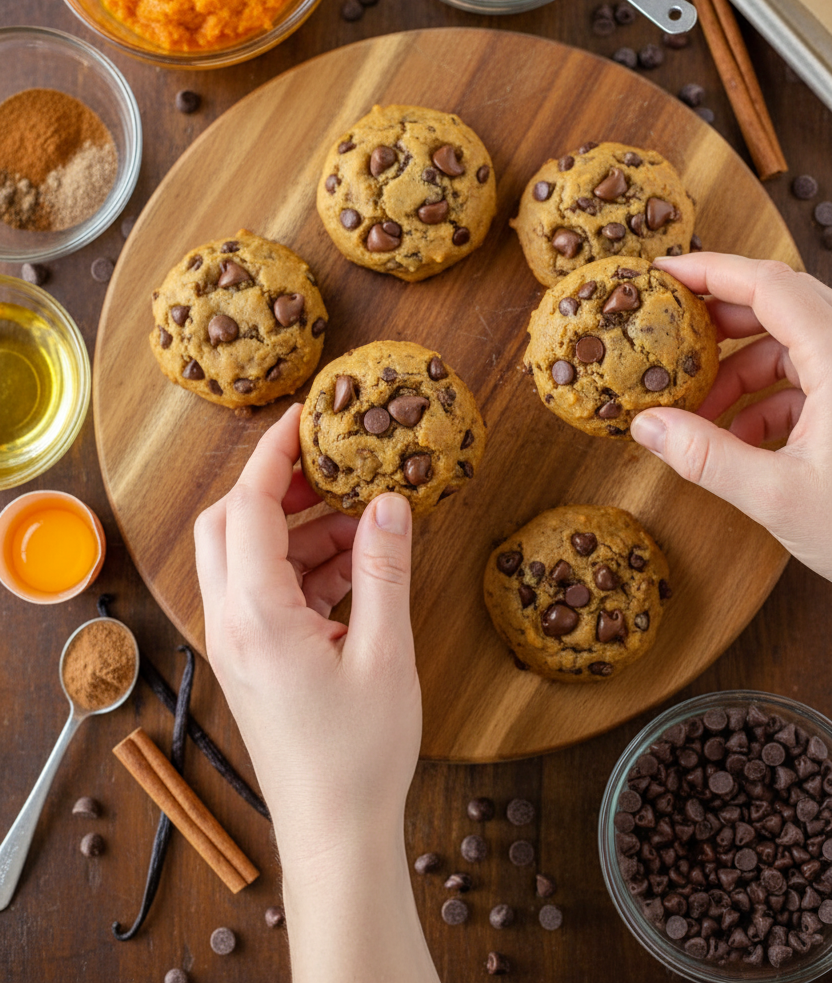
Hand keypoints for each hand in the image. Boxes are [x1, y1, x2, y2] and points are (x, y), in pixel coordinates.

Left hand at [195, 405, 438, 982]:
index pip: (247, 506)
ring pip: (245, 555)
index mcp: (256, 616)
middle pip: (227, 523)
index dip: (272, 452)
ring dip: (296, 527)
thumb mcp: (385, 653)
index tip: (302, 415)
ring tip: (361, 519)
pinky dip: (303, 566)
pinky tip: (356, 566)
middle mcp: (232, 623)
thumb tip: (389, 501)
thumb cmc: (359, 755)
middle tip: (329, 465)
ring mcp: (237, 643)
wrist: (334, 833)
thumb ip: (384, 570)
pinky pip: (265, 590)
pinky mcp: (253, 659)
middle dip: (272, 484)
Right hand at [630, 253, 831, 577]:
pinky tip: (739, 441)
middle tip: (669, 341)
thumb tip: (648, 426)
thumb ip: (707, 457)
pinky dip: (768, 401)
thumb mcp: (780, 497)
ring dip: (740, 373)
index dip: (711, 270)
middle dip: (718, 325)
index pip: (768, 284)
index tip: (663, 275)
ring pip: (791, 346)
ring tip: (698, 414)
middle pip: (779, 306)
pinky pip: (808, 381)